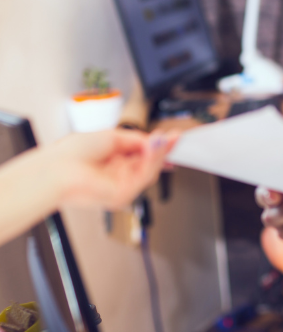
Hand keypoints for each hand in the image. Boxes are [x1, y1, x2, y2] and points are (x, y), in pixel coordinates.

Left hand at [47, 129, 178, 209]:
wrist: (57, 170)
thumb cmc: (72, 154)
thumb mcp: (111, 137)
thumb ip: (137, 139)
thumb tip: (156, 139)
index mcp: (114, 161)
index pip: (142, 155)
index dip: (159, 146)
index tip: (172, 136)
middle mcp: (119, 175)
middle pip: (150, 163)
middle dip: (164, 149)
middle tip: (175, 136)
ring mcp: (121, 185)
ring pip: (150, 170)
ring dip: (160, 153)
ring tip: (167, 139)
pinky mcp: (123, 194)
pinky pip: (145, 177)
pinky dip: (154, 161)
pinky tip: (157, 147)